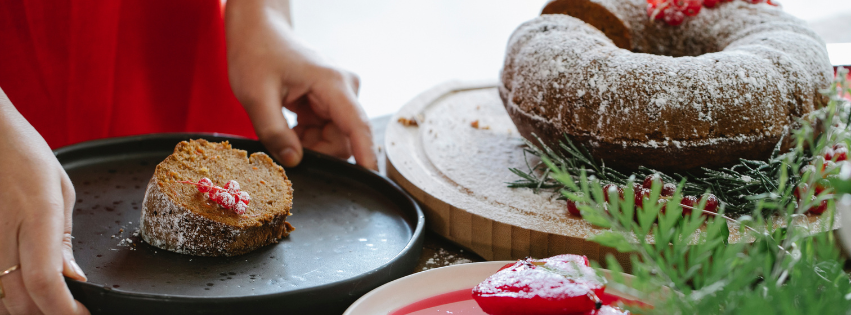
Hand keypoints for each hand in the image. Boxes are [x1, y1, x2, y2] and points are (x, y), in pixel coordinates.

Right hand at [0, 88, 88, 314]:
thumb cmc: (24, 155)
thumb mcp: (60, 190)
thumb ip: (63, 238)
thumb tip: (73, 277)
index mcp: (37, 216)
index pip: (46, 281)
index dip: (63, 309)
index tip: (81, 314)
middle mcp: (4, 232)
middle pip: (20, 299)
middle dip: (47, 314)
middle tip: (70, 311)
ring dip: (24, 309)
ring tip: (49, 303)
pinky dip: (3, 296)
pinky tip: (20, 292)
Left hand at [225, 0, 376, 169]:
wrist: (258, 32)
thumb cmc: (256, 53)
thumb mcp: (255, 95)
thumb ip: (274, 132)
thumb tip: (294, 161)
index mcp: (332, 84)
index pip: (358, 126)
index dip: (366, 154)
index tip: (370, 179)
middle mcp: (345, 89)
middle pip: (344, 139)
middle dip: (316, 150)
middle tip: (284, 143)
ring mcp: (339, 96)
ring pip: (334, 139)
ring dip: (309, 144)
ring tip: (283, 127)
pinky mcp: (331, 102)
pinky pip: (326, 133)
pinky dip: (306, 137)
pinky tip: (289, 124)